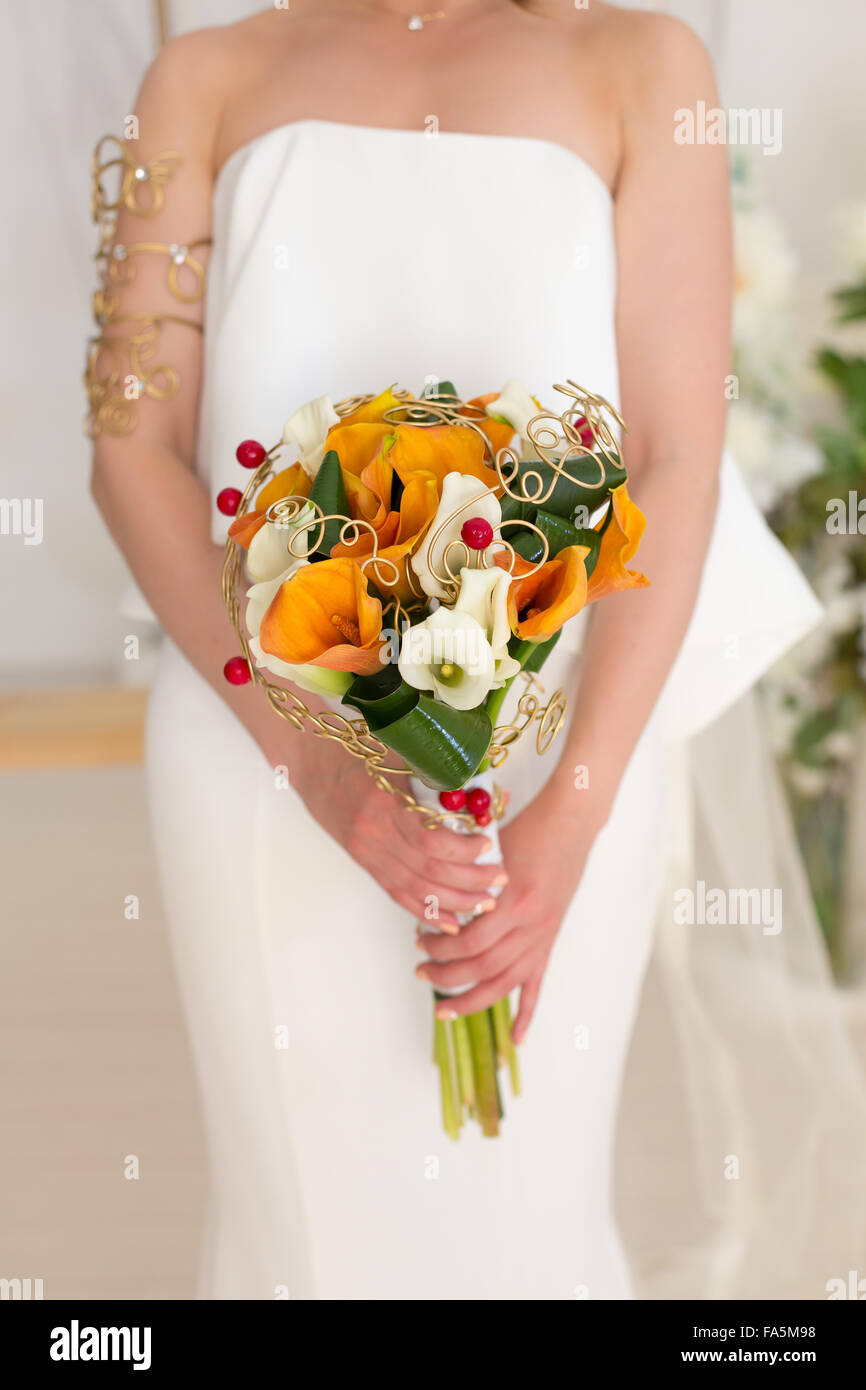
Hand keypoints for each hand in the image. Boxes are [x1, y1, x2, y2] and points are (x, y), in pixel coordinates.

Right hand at [287, 733, 507, 931]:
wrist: (309, 760)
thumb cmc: (357, 750)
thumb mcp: (398, 754)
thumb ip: (439, 775)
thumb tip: (486, 793)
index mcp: (383, 805)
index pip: (429, 840)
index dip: (463, 849)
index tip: (488, 843)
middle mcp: (373, 835)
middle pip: (428, 871)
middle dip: (469, 881)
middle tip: (500, 880)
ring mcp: (366, 852)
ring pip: (416, 890)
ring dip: (454, 902)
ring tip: (485, 904)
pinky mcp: (364, 862)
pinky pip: (397, 894)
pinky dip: (426, 911)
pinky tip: (451, 922)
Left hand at [415, 776, 601, 1041]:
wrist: (569, 825)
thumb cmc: (526, 830)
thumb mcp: (490, 851)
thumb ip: (466, 882)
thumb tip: (434, 908)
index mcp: (513, 900)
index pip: (469, 940)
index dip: (440, 946)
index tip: (419, 939)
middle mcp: (531, 924)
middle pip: (483, 967)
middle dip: (446, 975)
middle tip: (421, 969)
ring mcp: (543, 936)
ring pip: (505, 984)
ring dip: (472, 1000)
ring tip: (444, 1007)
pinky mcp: (550, 942)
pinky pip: (537, 985)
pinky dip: (525, 1015)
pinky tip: (514, 1040)